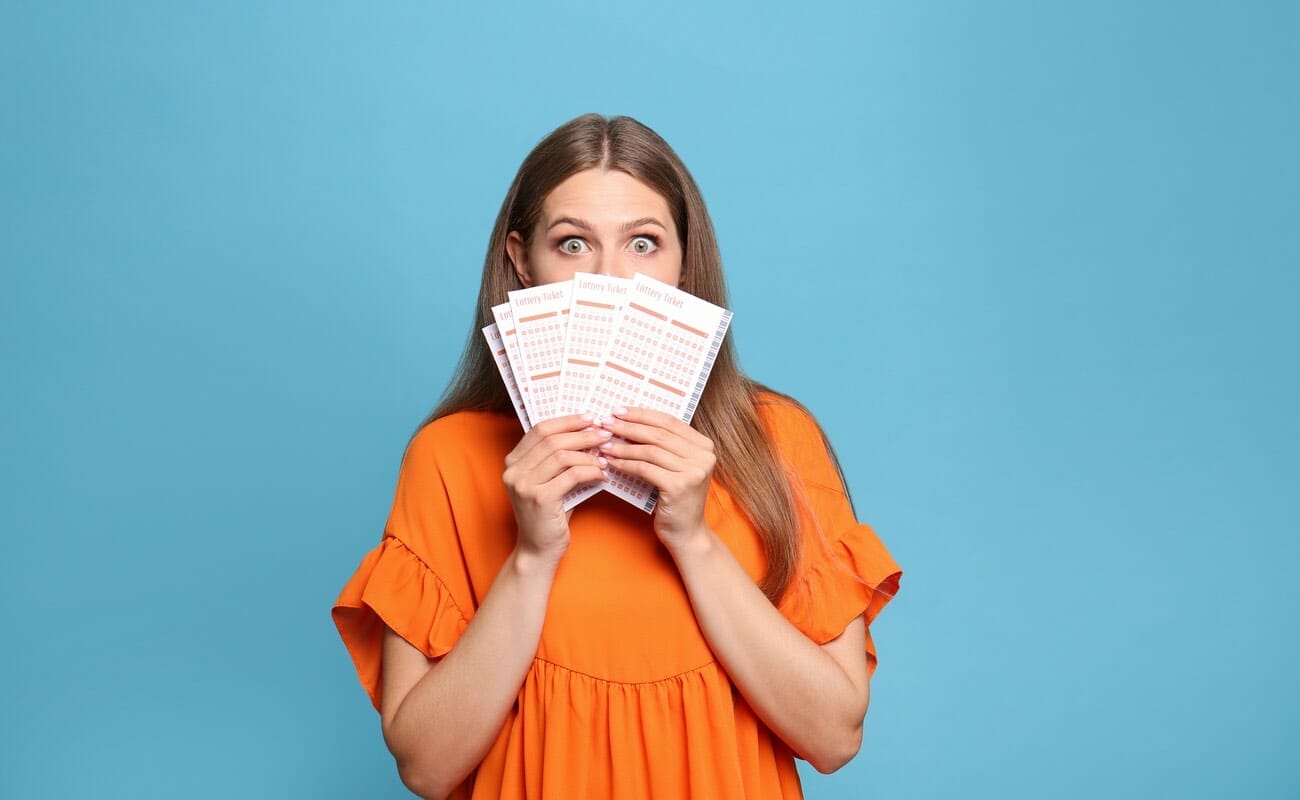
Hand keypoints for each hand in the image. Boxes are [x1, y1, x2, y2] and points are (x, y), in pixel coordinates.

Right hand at [502, 414, 610, 563]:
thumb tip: (590, 432)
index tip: (590, 419)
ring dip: (589, 454)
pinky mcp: (540, 498)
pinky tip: (603, 475)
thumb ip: (558, 458)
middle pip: (552, 439)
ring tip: (606, 457)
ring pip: (563, 456)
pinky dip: (591, 471)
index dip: (567, 421)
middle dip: (582, 434)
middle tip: (604, 434)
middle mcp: (513, 471)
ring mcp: (524, 485)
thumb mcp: (549, 480)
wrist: (538, 549)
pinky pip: (572, 475)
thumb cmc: (548, 514)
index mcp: (513, 461)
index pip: (540, 429)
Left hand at [596, 407, 715, 547]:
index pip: (669, 421)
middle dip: (629, 427)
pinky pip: (645, 469)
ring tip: (604, 444)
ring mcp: (694, 471)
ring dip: (623, 446)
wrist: (687, 533)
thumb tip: (628, 422)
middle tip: (606, 423)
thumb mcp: (676, 467)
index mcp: (704, 445)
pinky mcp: (680, 486)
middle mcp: (704, 455)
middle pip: (658, 434)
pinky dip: (626, 464)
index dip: (641, 414)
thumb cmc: (676, 499)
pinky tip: (612, 463)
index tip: (618, 411)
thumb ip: (664, 446)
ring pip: (650, 450)